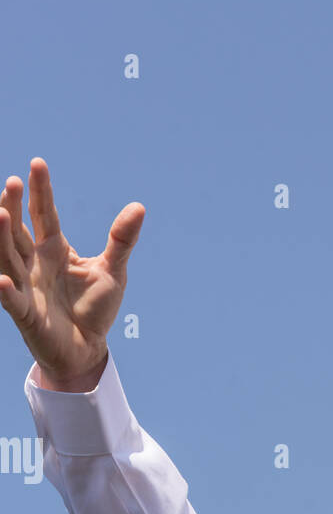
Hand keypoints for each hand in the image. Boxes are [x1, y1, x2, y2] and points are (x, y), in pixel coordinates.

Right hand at [0, 157, 144, 384]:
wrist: (86, 349)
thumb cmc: (94, 309)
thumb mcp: (112, 271)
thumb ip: (122, 240)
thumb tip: (139, 207)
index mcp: (54, 249)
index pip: (44, 214)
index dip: (40, 191)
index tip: (37, 164)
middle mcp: (34, 263)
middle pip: (18, 230)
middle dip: (12, 206)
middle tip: (11, 182)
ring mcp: (27, 286)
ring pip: (8, 258)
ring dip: (1, 237)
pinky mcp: (26, 314)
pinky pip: (13, 301)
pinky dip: (7, 291)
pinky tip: (3, 279)